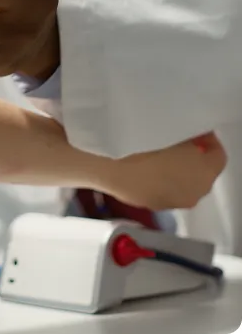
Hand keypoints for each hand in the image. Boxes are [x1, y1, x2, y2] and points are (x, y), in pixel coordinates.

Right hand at [94, 133, 226, 210]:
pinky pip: (170, 191)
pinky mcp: (160, 205)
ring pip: (187, 184)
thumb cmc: (150, 154)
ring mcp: (179, 202)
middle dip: (197, 159)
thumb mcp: (175, 139)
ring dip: (181, 172)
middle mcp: (198, 192)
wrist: (120, 176)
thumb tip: (192, 141)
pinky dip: (166, 181)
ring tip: (166, 158)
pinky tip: (153, 170)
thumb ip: (189, 141)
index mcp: (206, 174)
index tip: (197, 132)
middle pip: (204, 173)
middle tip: (183, 144)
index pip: (218, 155)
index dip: (209, 141)